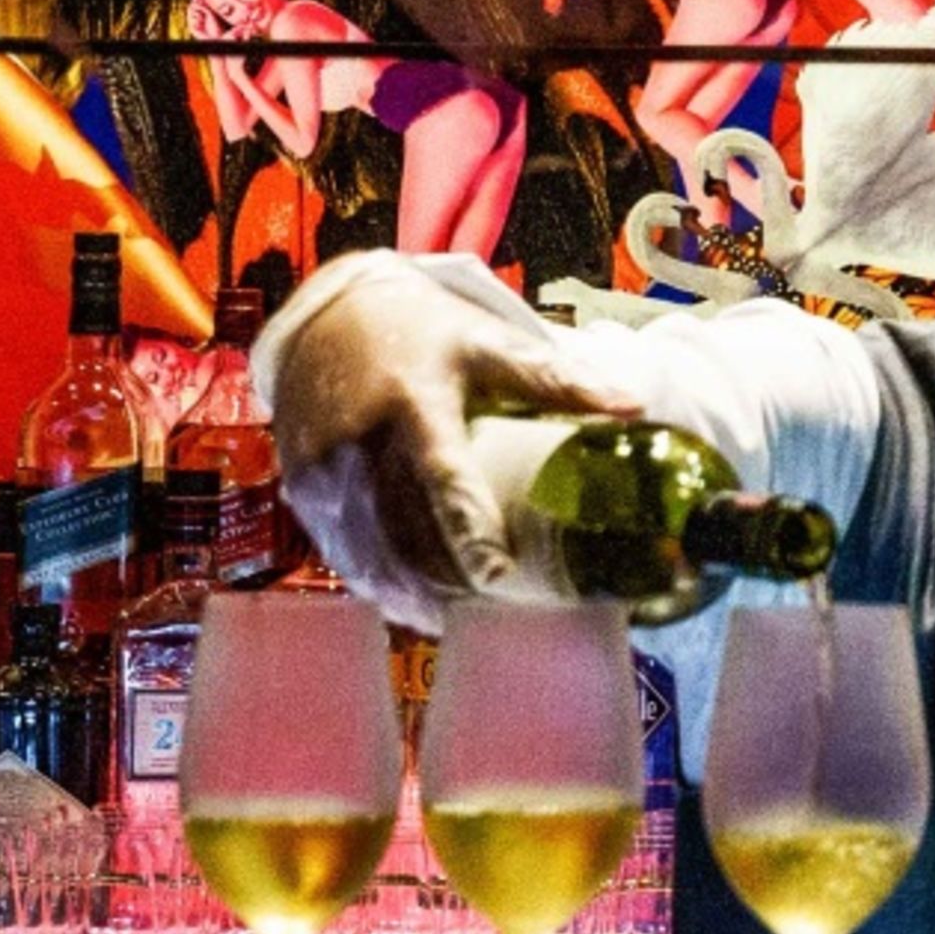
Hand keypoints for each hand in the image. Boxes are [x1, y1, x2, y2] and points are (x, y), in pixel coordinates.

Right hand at [266, 260, 629, 630]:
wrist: (327, 314)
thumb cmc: (422, 331)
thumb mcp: (488, 344)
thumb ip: (555, 380)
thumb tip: (632, 408)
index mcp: (415, 404)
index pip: (443, 479)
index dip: (469, 532)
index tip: (497, 577)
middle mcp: (361, 442)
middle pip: (405, 532)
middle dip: (448, 580)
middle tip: (494, 609)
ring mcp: (324, 469)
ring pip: (370, 554)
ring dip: (412, 593)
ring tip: (457, 618)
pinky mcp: (302, 487)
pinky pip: (341, 552)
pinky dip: (377, 584)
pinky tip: (410, 604)